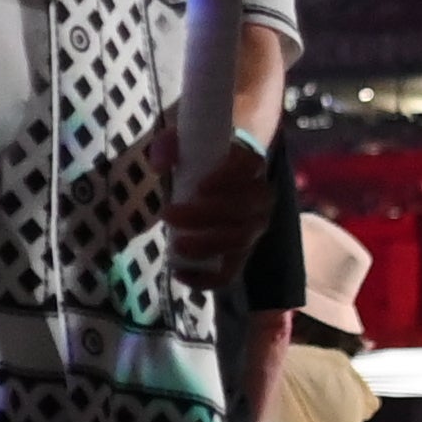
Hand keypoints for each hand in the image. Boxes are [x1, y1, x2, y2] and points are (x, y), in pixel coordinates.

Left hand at [162, 124, 276, 280]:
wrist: (220, 177)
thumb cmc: (202, 158)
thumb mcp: (183, 142)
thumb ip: (168, 145)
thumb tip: (160, 164)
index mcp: (251, 164)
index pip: (248, 168)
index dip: (227, 179)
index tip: (199, 187)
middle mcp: (261, 197)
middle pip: (242, 210)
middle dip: (205, 216)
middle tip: (168, 213)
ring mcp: (254, 227)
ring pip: (239, 241)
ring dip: (207, 245)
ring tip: (176, 246)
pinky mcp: (242, 252)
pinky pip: (231, 271)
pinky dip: (208, 279)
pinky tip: (182, 275)